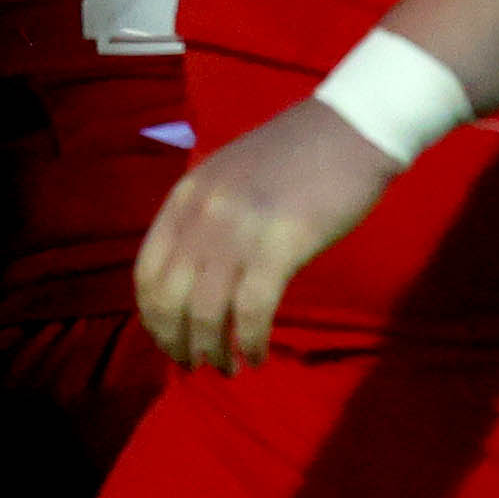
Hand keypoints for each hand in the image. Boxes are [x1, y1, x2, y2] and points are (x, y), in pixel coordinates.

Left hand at [133, 98, 398, 370]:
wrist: (352, 129)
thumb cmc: (296, 156)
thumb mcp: (229, 178)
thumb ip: (204, 220)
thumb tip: (194, 281)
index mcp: (185, 197)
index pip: (147, 272)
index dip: (153, 317)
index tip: (168, 340)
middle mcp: (202, 214)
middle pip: (169, 299)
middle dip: (176, 342)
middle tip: (195, 364)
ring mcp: (238, 228)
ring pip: (206, 312)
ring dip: (212, 351)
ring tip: (226, 368)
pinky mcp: (280, 244)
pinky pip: (252, 311)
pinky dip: (251, 342)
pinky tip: (257, 356)